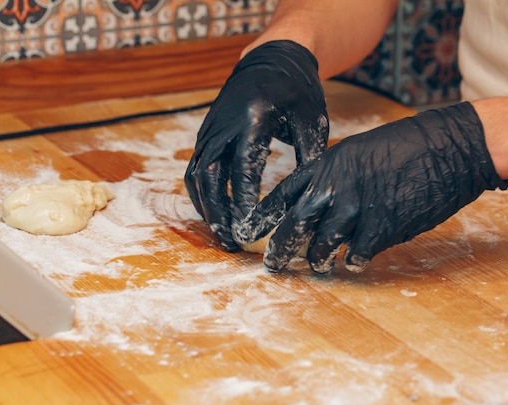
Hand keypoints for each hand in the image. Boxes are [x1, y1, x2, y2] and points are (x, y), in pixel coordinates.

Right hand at [185, 40, 328, 250]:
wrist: (272, 60)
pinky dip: (201, 195)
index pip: (243, 164)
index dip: (244, 199)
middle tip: (233, 241)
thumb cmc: (297, 92)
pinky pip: (195, 169)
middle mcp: (224, 125)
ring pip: (198, 176)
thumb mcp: (312, 120)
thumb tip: (312, 197)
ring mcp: (210, 129)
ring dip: (208, 208)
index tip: (250, 227)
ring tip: (224, 235)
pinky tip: (215, 214)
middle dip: (220, 212)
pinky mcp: (206, 134)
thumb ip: (311, 156)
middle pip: (212, 176)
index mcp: (253, 117)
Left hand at [233, 102, 507, 272]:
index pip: (285, 193)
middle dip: (281, 248)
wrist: (451, 147)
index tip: (252, 229)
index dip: (267, 214)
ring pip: (323, 246)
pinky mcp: (382, 230)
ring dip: (318, 259)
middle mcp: (336, 188)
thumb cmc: (410, 144)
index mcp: (329, 165)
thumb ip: (339, 175)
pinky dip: (354, 261)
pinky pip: (358, 254)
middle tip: (274, 264)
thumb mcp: (363, 149)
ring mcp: (358, 211)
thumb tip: (324, 200)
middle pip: (296, 225)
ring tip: (317, 265)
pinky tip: (355, 262)